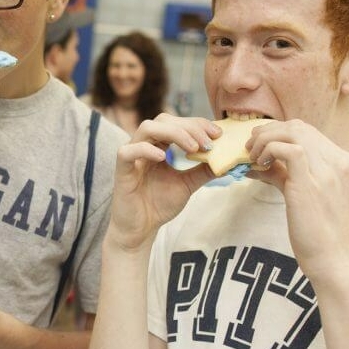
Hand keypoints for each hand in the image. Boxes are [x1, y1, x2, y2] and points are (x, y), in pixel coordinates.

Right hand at [109, 113, 217, 250]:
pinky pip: (128, 151)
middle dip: (189, 127)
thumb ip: (203, 170)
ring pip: (147, 128)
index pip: (177, 122)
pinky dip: (145, 149)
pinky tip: (163, 158)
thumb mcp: (188, 184)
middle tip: (208, 143)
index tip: (217, 133)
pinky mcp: (121, 169)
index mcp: (159, 145)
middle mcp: (145, 145)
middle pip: (164, 120)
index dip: (197, 123)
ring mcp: (132, 155)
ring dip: (173, 133)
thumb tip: (226, 160)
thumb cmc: (159, 204)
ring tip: (192, 148)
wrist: (141, 229)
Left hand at [245, 119, 348, 281]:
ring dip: (266, 139)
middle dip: (269, 131)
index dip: (278, 132)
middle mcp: (338, 161)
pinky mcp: (311, 183)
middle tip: (251, 146)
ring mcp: (327, 171)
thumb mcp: (304, 194)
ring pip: (293, 131)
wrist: (334, 260)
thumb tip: (255, 164)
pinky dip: (269, 150)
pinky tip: (260, 165)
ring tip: (253, 156)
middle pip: (298, 126)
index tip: (261, 144)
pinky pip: (288, 149)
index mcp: (342, 161)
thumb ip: (284, 174)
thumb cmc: (319, 232)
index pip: (306, 130)